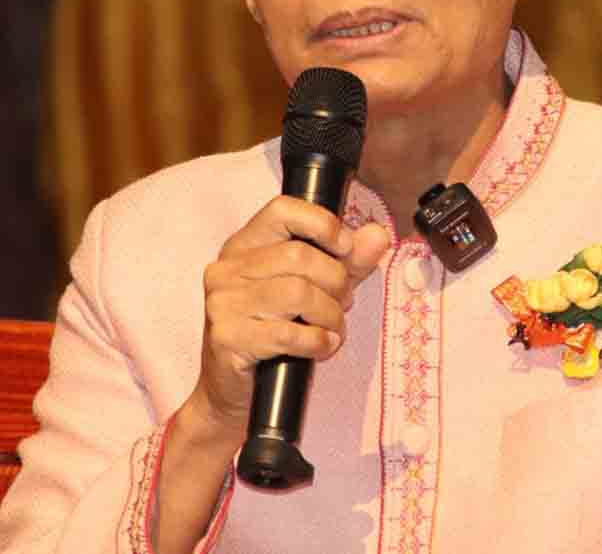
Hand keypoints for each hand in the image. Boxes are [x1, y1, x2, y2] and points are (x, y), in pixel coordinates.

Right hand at [185, 196, 389, 444]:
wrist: (233, 391)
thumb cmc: (274, 333)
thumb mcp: (315, 290)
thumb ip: (347, 262)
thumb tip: (378, 235)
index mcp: (245, 246)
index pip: (282, 209)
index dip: (322, 223)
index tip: (345, 247)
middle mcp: (227, 268)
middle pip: (300, 256)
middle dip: (336, 282)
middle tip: (342, 303)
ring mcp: (223, 303)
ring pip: (298, 294)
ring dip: (329, 316)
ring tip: (332, 329)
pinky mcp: (227, 337)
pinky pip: (288, 333)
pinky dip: (317, 342)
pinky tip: (321, 347)